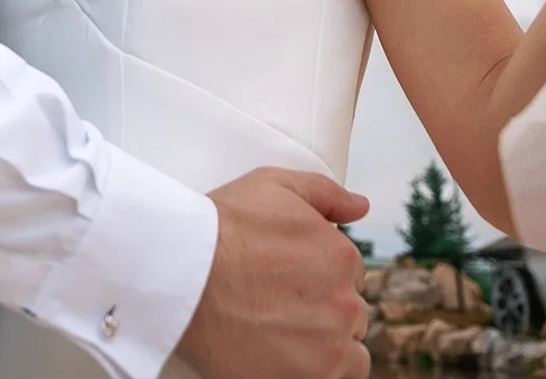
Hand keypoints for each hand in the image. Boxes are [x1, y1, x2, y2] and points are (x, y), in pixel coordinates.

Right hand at [177, 167, 370, 378]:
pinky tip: (287, 357)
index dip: (321, 274)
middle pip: (351, 313)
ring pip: (350, 353)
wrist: (184, 274)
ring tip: (286, 334)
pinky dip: (317, 372)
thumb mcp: (274, 185)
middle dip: (325, 309)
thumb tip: (361, 206)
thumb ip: (325, 192)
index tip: (291, 278)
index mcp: (341, 256)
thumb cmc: (223, 226)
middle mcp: (344, 303)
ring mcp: (328, 347)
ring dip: (328, 346)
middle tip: (283, 305)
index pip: (351, 273)